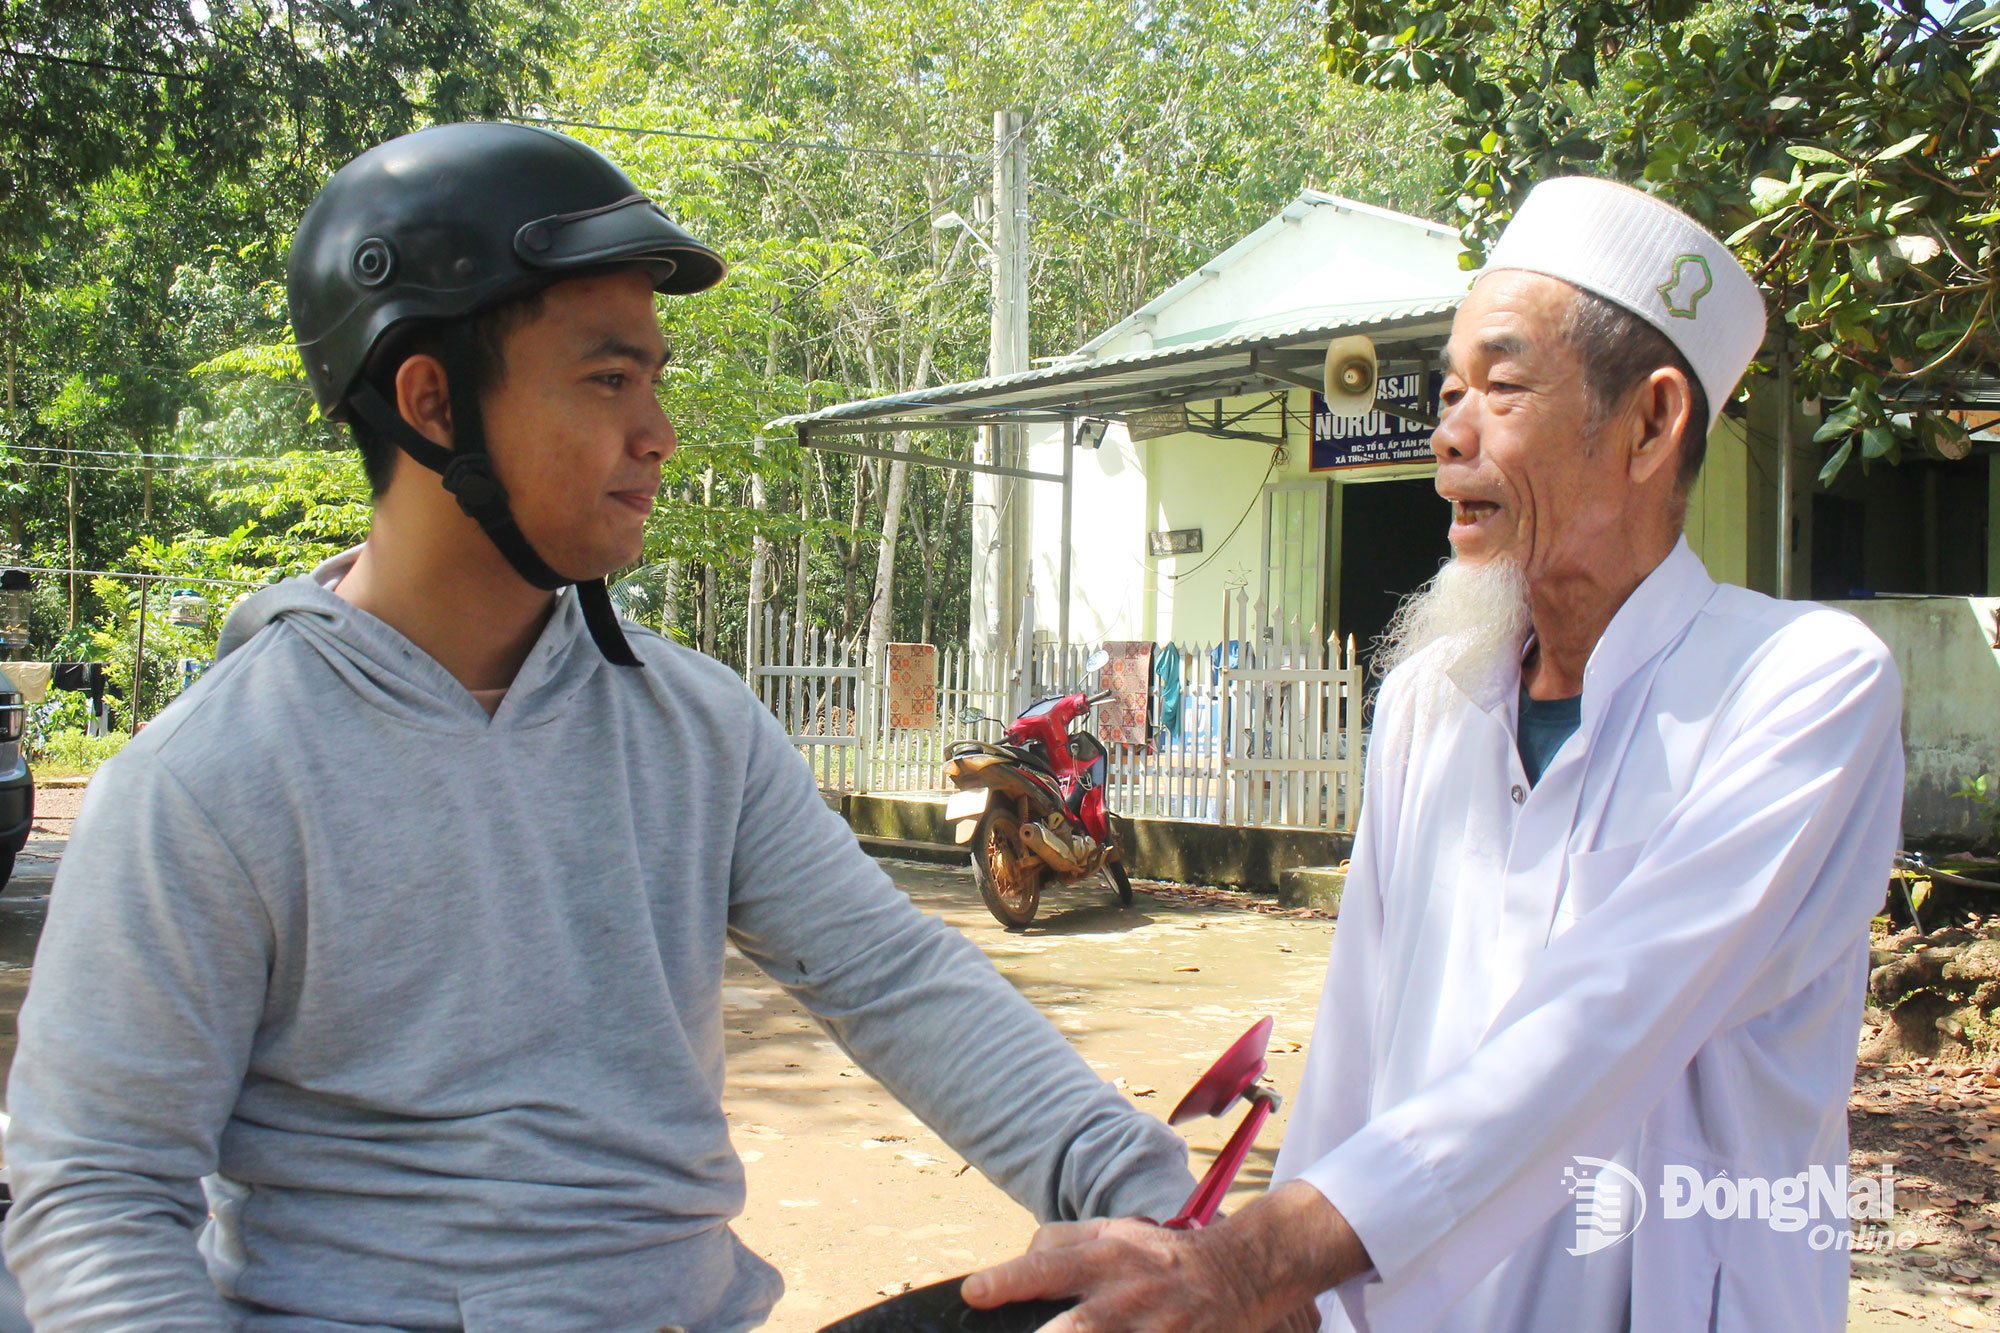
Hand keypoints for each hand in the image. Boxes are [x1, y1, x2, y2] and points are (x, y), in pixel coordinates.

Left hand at [962, 1181, 1359, 1332]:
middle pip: (1078, 1326)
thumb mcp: (1112, 1232)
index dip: (1007, 1280)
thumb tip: (1019, 1258)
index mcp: (1107, 1256)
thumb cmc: (1161, 1256)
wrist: (1240, 1272)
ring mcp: (1156, 1329)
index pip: (1048, 1265)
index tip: (973, 1292)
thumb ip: (1061, 1241)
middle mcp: (1128, 1293)